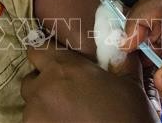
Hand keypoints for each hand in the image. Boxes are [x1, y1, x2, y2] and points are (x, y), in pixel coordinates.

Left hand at [21, 43, 157, 122]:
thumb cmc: (127, 114)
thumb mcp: (130, 83)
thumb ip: (120, 61)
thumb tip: (122, 46)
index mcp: (63, 67)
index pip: (38, 50)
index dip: (46, 55)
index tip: (55, 62)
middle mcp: (43, 88)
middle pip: (31, 80)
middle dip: (44, 84)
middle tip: (65, 93)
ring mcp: (34, 114)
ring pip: (31, 105)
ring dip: (45, 106)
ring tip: (68, 114)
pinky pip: (35, 122)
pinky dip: (46, 122)